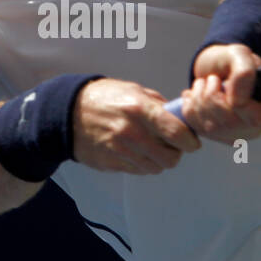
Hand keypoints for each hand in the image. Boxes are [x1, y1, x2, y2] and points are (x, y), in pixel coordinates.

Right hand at [71, 78, 201, 174]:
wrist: (68, 113)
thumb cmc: (104, 98)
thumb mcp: (134, 90)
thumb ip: (159, 105)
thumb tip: (181, 117)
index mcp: (140, 109)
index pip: (177, 133)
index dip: (190, 141)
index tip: (192, 141)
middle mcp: (131, 133)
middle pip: (170, 158)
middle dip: (176, 153)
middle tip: (172, 145)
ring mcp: (120, 151)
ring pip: (155, 168)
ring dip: (159, 160)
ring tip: (152, 147)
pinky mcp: (111, 163)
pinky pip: (138, 171)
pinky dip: (143, 164)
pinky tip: (136, 151)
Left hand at [181, 43, 260, 142]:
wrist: (215, 66)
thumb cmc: (232, 60)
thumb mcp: (239, 55)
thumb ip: (244, 72)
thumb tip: (238, 102)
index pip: (259, 118)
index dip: (237, 103)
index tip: (224, 83)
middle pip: (231, 124)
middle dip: (211, 97)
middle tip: (211, 79)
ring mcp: (241, 133)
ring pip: (212, 127)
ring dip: (199, 99)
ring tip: (203, 83)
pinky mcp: (219, 137)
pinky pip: (197, 127)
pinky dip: (190, 106)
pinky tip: (195, 95)